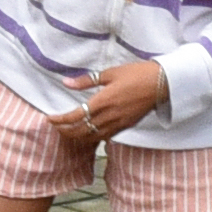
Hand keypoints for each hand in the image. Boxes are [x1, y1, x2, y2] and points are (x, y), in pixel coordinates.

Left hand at [48, 61, 168, 148]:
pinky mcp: (125, 126)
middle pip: (81, 131)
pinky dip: (92, 138)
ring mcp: (118, 123)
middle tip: (56, 127)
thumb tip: (67, 83)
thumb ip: (86, 81)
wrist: (161, 84)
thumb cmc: (136, 74)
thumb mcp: (110, 73)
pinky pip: (105, 137)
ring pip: (92, 138)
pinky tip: (87, 134)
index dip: (60, 120)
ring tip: (68, 132)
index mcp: (103, 101)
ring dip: (77, 137)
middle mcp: (109, 115)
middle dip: (65, 131)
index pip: (76, 116)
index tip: (50, 118)